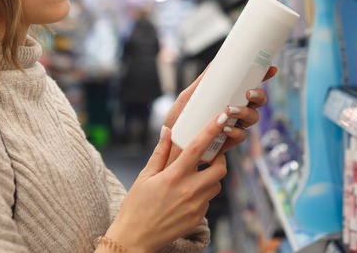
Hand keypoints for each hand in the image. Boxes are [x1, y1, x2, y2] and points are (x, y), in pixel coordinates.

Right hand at [104, 117, 228, 251]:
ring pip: (216, 185)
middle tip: (210, 155)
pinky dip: (202, 193)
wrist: (135, 239)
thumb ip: (160, 153)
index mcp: (173, 177)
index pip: (198, 148)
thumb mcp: (144, 177)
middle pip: (220, 169)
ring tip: (195, 176)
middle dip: (220, 158)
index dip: (211, 130)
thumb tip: (168, 131)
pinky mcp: (198, 218)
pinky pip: (208, 200)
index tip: (221, 117)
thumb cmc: (136, 206)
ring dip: (211, 177)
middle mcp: (188, 191)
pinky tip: (186, 195)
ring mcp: (196, 207)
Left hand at [162, 65, 277, 163]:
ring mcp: (233, 127)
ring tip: (230, 111)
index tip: (271, 69)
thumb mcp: (188, 98)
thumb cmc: (178, 120)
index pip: (249, 85)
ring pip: (253, 118)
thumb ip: (201, 83)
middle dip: (259, 96)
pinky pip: (240, 136)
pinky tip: (226, 128)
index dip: (263, 77)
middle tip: (247, 94)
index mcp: (228, 97)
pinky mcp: (228, 143)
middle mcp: (234, 111)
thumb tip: (214, 63)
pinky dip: (236, 132)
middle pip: (258, 102)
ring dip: (246, 113)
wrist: (168, 145)